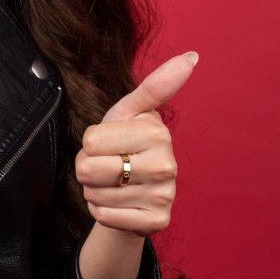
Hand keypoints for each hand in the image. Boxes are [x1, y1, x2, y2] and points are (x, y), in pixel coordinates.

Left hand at [74, 51, 197, 235]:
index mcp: (156, 132)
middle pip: (88, 168)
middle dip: (87, 169)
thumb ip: (153, 86)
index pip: (90, 140)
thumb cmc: (125, 145)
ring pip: (95, 194)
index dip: (90, 143)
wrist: (133, 192)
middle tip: (108, 166)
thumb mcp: (130, 113)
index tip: (110, 144)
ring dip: (95, 191)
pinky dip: (102, 211)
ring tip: (114, 185)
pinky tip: (119, 204)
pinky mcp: (157, 222)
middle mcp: (167, 164)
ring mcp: (164, 195)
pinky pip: (105, 216)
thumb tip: (192, 56)